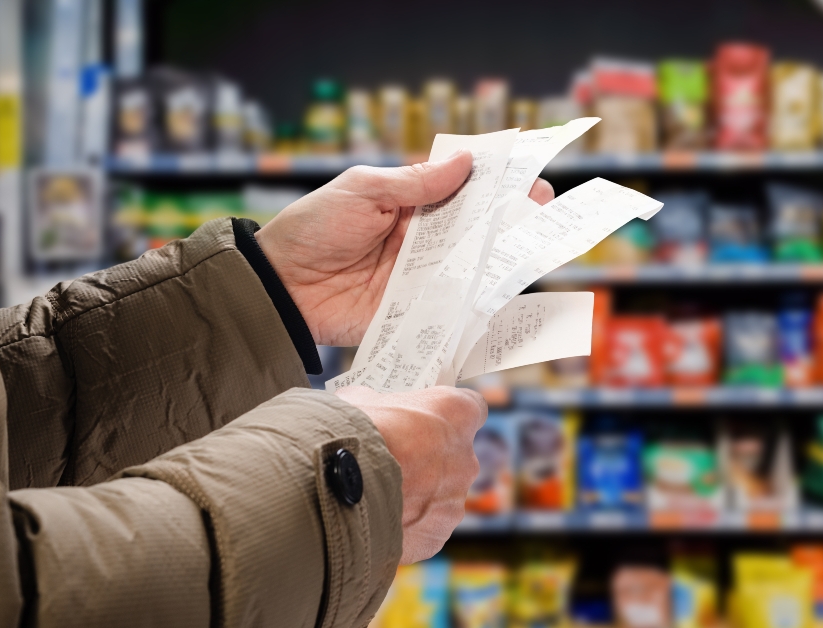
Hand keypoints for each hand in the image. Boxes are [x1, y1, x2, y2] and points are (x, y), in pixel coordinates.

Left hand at [255, 152, 555, 345]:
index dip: (495, 183)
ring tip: (535, 247)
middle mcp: (422, 239)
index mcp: (409, 203)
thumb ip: (415, 183)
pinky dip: (479, 303)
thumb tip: (466, 161)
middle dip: (511, 218)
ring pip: (472, 266)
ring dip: (502, 258)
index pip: (461, 189)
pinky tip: (506, 295)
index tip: (529, 176)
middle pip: (476, 228)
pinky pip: (453, 306)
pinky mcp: (415, 311)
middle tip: (542, 209)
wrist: (280, 287)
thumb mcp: (362, 191)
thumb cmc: (312, 229)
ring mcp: (421, 277)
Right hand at [335, 385, 486, 563]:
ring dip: (417, 495)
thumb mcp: (361, 401)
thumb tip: (369, 409)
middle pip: (455, 457)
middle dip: (429, 459)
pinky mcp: (437, 535)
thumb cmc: (351, 433)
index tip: (429, 420)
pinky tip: (377, 520)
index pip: (471, 408)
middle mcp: (465, 458)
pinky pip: (424, 528)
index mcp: (455, 414)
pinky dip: (405, 526)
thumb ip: (380, 405)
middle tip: (394, 461)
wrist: (333, 487)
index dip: (448, 415)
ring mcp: (454, 500)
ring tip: (378, 495)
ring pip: (440, 496)